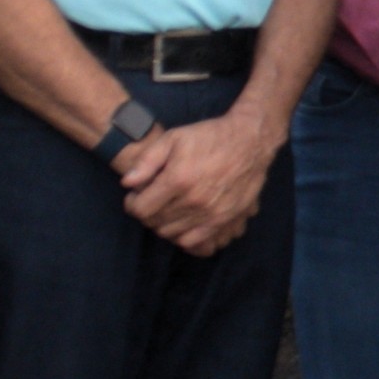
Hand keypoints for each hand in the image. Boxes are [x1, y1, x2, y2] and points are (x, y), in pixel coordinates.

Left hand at [115, 104, 276, 254]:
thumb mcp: (174, 138)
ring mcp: (211, 213)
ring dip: (163, 224)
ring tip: (167, 209)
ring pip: (172, 234)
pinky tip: (183, 222)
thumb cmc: (209, 137)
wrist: (250, 141)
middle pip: (155, 223)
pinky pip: (195, 241)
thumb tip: (128, 183)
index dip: (132, 204)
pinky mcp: (225, 219)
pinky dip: (183, 236)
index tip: (136, 196)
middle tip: (152, 200)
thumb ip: (147, 160)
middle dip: (147, 213)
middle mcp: (194, 201)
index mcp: (178, 180)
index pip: (141, 209)